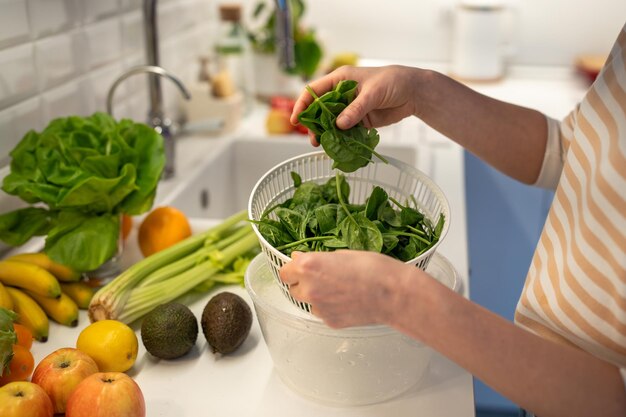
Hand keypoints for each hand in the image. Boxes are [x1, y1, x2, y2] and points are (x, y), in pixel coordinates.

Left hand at [279, 250, 416, 327]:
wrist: (393, 294)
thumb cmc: (374, 269)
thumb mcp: (343, 254)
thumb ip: (317, 259)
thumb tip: (301, 259)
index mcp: (309, 267)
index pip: (284, 271)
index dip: (292, 268)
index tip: (299, 267)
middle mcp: (309, 288)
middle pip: (292, 288)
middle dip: (301, 282)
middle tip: (320, 277)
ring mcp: (318, 308)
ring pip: (306, 301)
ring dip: (314, 295)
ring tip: (337, 289)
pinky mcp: (329, 321)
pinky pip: (321, 313)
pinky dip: (328, 307)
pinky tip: (345, 300)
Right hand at [290, 65, 420, 145]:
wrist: (413, 92)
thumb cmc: (393, 82)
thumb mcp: (373, 93)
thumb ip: (356, 109)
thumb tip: (339, 125)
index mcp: (340, 80)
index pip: (314, 91)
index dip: (303, 104)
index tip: (297, 119)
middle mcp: (341, 94)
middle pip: (320, 110)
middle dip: (314, 124)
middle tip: (314, 138)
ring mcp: (350, 108)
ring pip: (331, 123)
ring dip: (327, 134)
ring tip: (324, 145)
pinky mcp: (359, 121)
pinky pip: (345, 132)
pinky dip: (341, 140)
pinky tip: (338, 148)